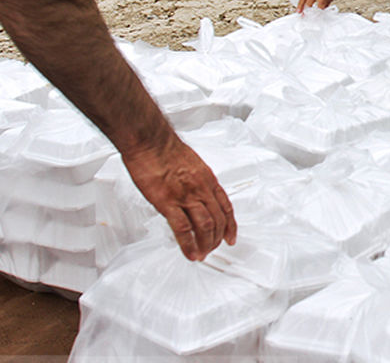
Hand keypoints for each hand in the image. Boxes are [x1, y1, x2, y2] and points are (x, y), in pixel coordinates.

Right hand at [122, 134, 235, 260]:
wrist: (151, 142)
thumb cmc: (166, 150)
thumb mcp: (191, 164)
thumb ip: (196, 181)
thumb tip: (195, 193)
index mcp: (208, 179)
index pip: (226, 206)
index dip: (231, 225)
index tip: (231, 236)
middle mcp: (202, 189)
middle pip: (218, 219)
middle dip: (218, 238)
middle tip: (213, 249)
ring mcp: (186, 196)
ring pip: (205, 226)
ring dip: (206, 244)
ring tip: (202, 254)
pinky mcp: (168, 203)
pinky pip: (183, 229)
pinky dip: (189, 245)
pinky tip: (190, 253)